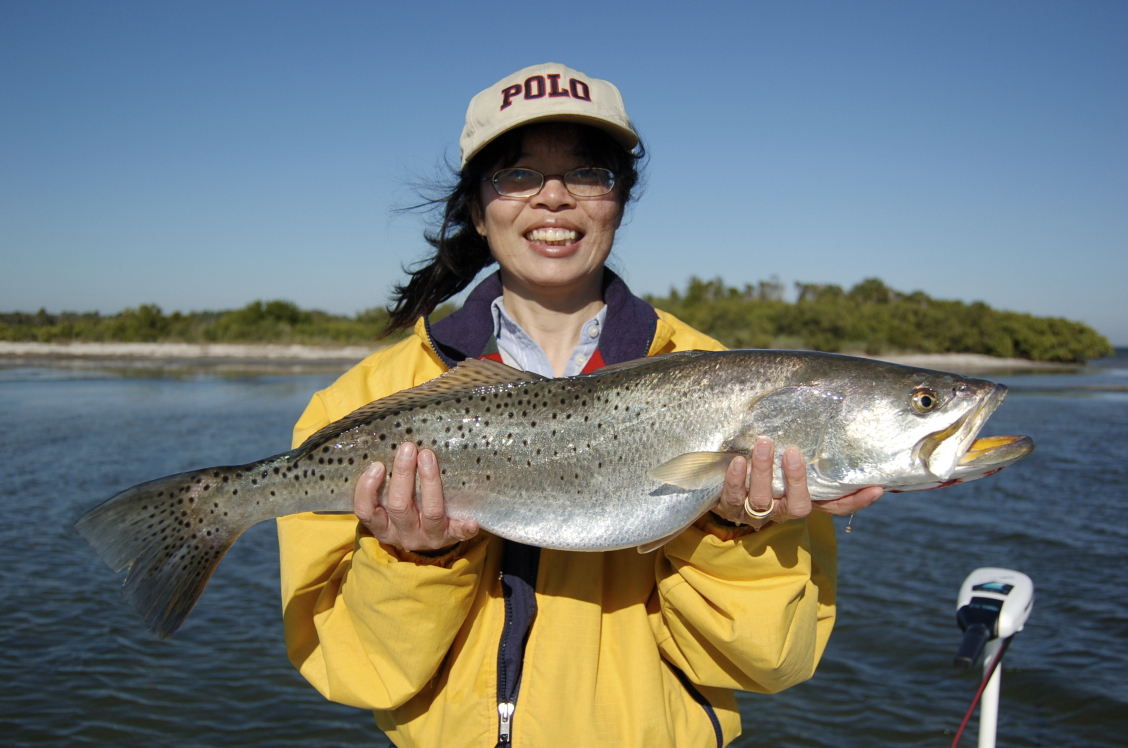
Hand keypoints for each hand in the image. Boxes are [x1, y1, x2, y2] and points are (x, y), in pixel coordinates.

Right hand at [353, 441, 478, 551]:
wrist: (431, 538)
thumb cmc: (406, 508)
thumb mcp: (388, 503)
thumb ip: (385, 483)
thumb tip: (388, 445)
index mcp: (383, 527)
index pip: (367, 511)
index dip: (368, 489)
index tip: (378, 466)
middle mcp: (404, 535)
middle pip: (400, 507)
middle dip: (403, 475)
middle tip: (408, 448)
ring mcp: (428, 538)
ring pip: (430, 513)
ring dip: (430, 482)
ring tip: (428, 456)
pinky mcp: (451, 537)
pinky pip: (459, 534)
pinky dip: (465, 528)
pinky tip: (472, 521)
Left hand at [712, 438, 882, 528]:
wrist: (725, 492)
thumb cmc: (764, 473)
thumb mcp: (788, 466)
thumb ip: (809, 456)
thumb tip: (837, 429)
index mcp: (803, 502)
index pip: (836, 507)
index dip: (856, 501)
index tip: (876, 487)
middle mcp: (783, 512)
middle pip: (797, 506)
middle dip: (796, 481)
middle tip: (793, 452)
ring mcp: (756, 513)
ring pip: (762, 500)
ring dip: (763, 472)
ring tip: (764, 444)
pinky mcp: (731, 509)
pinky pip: (734, 497)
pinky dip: (736, 479)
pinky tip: (738, 460)